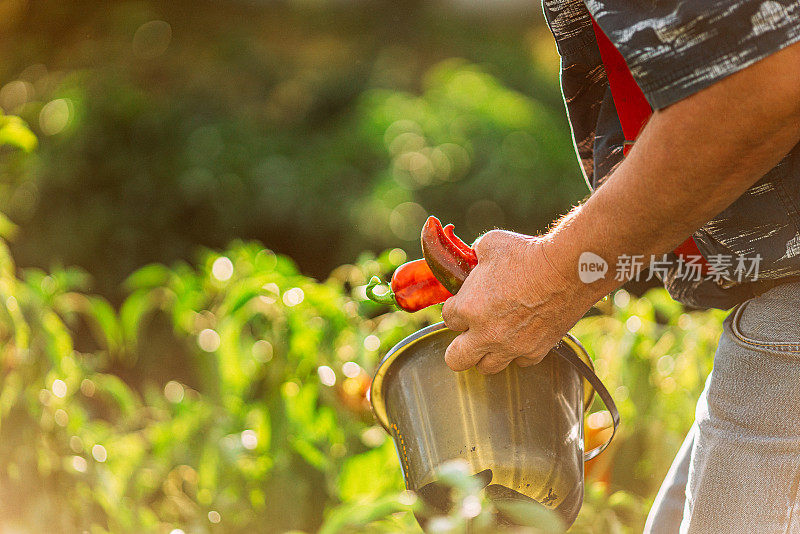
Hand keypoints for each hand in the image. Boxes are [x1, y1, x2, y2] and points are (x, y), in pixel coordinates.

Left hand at [441, 230, 594, 373]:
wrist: (567, 269)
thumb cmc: (526, 253)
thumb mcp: (490, 244)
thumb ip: (475, 255)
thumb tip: (475, 256)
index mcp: (468, 307)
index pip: (448, 318)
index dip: (455, 309)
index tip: (465, 302)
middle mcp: (485, 334)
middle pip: (456, 359)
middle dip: (458, 346)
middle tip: (468, 333)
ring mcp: (511, 346)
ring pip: (487, 367)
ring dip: (486, 354)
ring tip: (493, 338)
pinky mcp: (536, 351)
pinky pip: (520, 362)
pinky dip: (518, 353)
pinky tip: (521, 337)